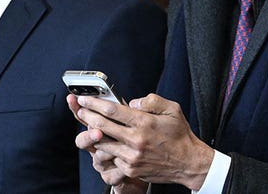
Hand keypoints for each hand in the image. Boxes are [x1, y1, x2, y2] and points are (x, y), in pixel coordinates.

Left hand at [73, 93, 214, 190]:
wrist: (187, 163)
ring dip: (94, 134)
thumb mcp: (172, 109)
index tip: (85, 98)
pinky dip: (107, 150)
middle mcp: (136, 140)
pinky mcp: (130, 169)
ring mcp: (132, 156)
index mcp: (145, 123)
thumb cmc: (180, 135)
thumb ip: (152, 101)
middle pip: (102, 126)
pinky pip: (112, 157)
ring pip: (103, 144)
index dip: (95, 103)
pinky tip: (106, 143)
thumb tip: (131, 102)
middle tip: (80, 109)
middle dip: (87, 116)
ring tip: (90, 126)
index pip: (112, 110)